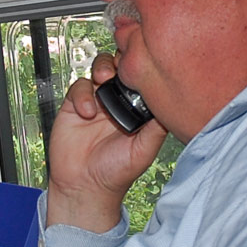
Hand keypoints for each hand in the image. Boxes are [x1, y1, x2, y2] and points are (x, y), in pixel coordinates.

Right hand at [45, 53, 168, 232]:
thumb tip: (172, 105)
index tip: (143, 64)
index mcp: (136, 109)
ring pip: (99, 69)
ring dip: (102, 68)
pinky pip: (78, 87)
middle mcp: (117, 102)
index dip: (141, 67)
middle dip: (121, 60)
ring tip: (103, 80)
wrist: (85, 186)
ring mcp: (96, 101)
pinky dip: (82, 94)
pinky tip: (87, 112)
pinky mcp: (74, 106)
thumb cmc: (116, 172)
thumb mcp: (145, 149)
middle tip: (120, 70)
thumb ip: (157, 127)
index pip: (141, 77)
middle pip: (120, 65)